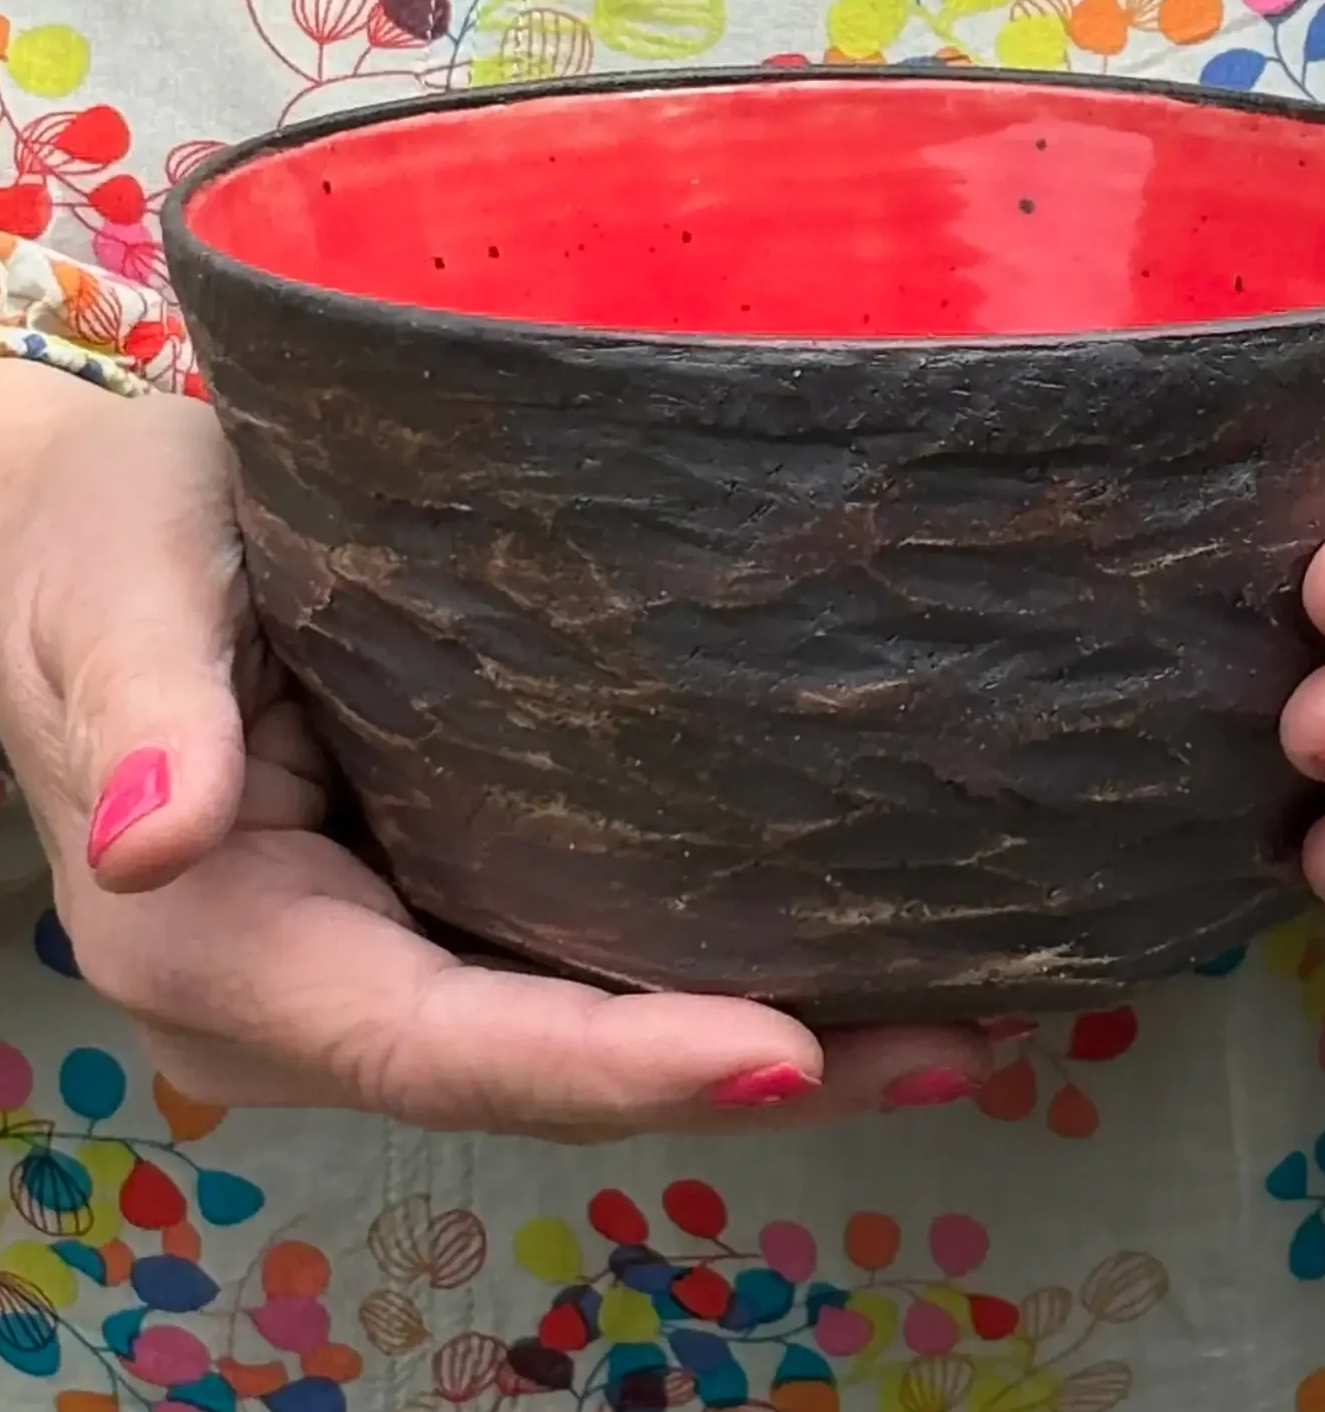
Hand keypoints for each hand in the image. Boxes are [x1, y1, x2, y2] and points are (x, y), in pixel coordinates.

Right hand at [0, 376, 988, 1133]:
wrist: (86, 539)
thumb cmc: (98, 547)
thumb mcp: (112, 592)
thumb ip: (139, 710)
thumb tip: (159, 838)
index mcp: (225, 942)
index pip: (443, 1043)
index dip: (614, 1067)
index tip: (788, 1054)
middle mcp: (317, 990)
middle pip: (547, 1073)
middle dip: (741, 1078)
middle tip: (945, 1048)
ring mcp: (386, 956)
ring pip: (579, 1040)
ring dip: (760, 1047)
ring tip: (947, 1023)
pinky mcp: (439, 896)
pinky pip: (577, 967)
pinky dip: (705, 980)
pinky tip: (842, 952)